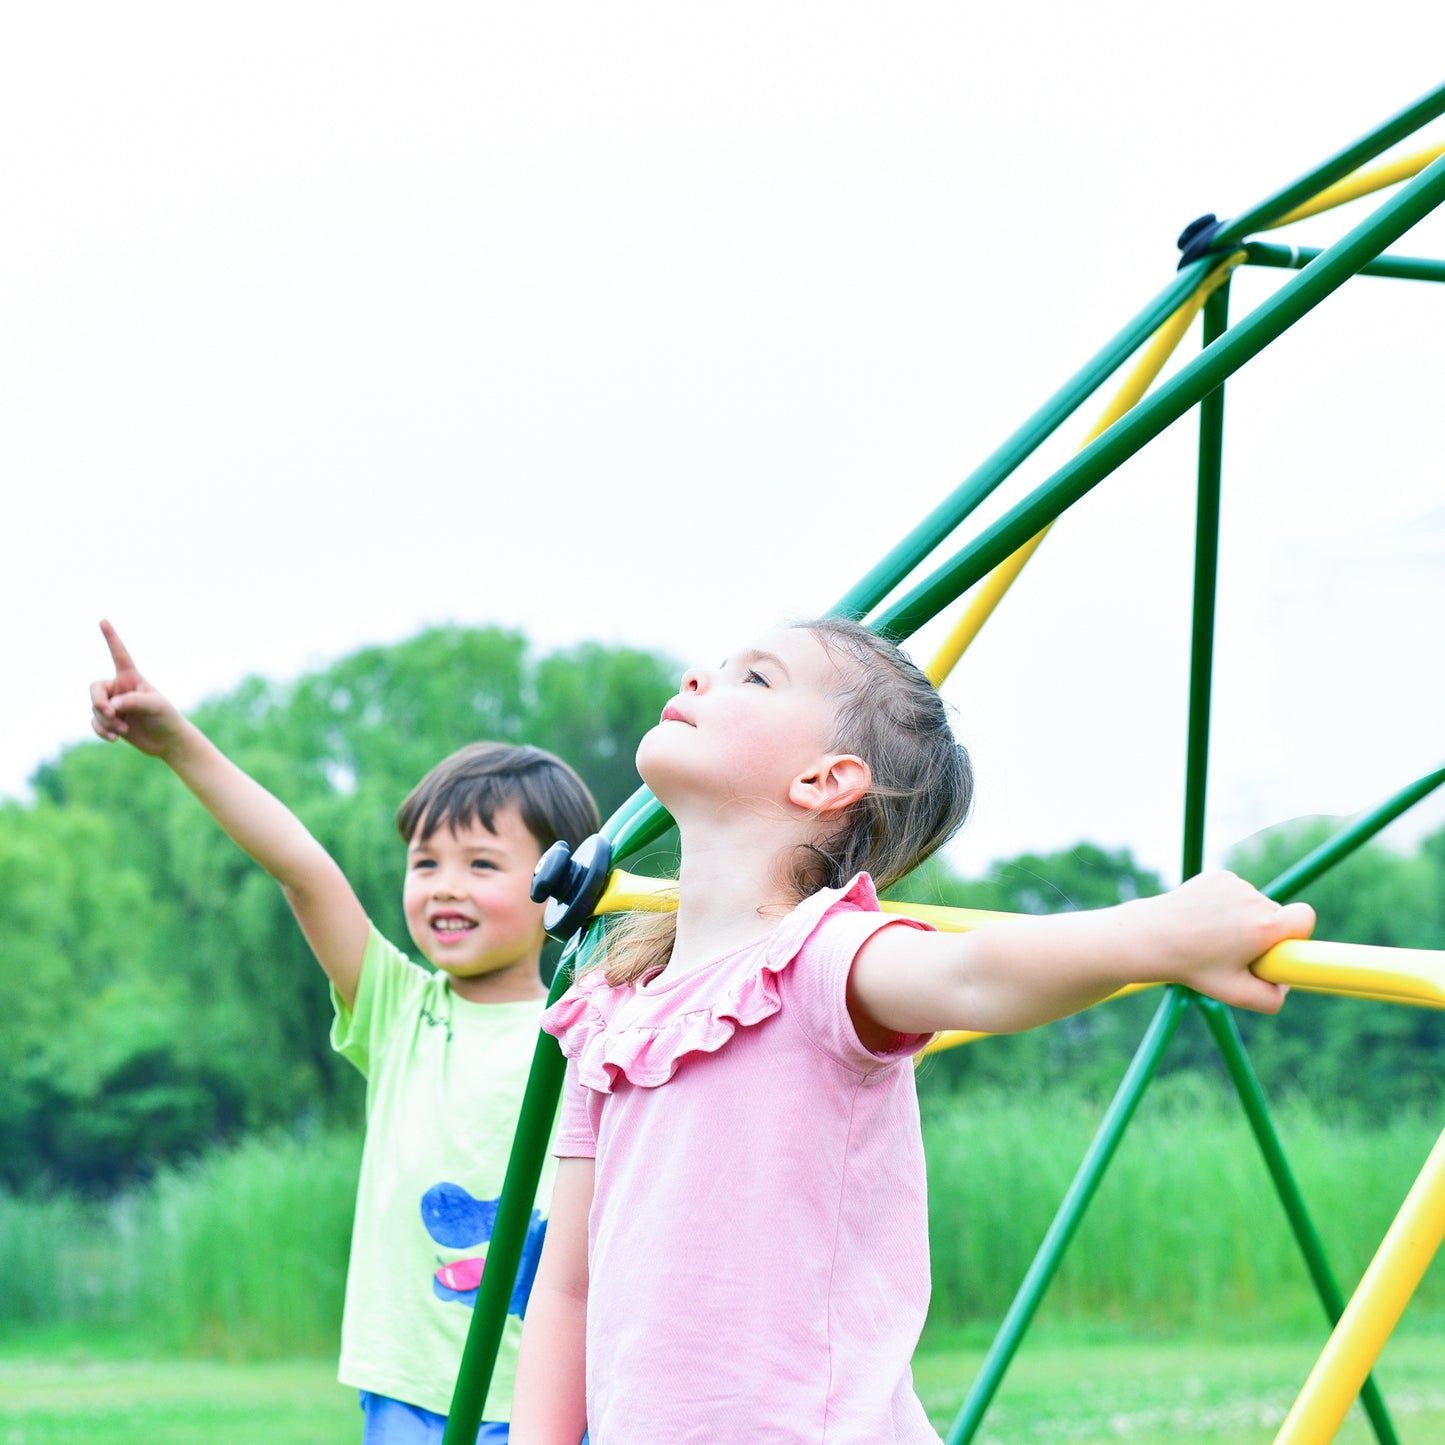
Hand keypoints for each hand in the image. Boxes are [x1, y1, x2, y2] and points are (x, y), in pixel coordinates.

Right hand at [89, 619, 187, 759]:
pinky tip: (115, 738)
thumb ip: (132, 702)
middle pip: (95, 689)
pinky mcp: (110, 721)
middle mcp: (119, 689)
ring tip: (124, 730)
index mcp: (131, 677)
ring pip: (96, 709)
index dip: (111, 638)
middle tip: (110, 713)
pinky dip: (102, 731)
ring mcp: (113, 705)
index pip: (119, 654)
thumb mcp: (154, 706)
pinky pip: (95, 723)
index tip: (103, 620)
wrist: (168, 740)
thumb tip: (109, 707)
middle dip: (99, 702)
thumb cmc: (166, 717)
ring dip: (107, 721)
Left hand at [1148, 870, 1314, 1013]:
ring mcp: (1235, 884)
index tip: (1283, 946)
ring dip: (1244, 919)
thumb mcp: (1235, 994)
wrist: (1152, 936)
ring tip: (1213, 936)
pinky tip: (1205, 918)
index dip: (1299, 934)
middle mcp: (1253, 900)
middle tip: (1235, 951)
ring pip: (1255, 904)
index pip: (1306, 917)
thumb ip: (1272, 1000)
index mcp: (1264, 927)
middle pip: (1278, 915)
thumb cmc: (1193, 967)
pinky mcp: (1218, 876)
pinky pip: (1237, 893)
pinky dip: (1227, 905)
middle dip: (1265, 933)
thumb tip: (1285, 986)